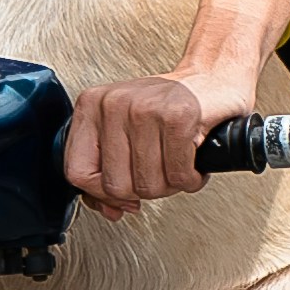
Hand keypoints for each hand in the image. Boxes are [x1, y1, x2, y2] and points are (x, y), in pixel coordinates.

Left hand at [65, 73, 217, 215]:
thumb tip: (109, 209)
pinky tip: (192, 164)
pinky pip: (178, 176)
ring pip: (148, 185)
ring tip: (176, 165)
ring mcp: (144, 108)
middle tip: (158, 174)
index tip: (121, 194)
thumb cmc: (168, 108)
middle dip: (143, 191)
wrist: (212, 81)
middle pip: (115, 185)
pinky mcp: (178, 117)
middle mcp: (113, 104)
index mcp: (91, 106)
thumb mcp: (124, 131)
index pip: (77, 172)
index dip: (100, 195)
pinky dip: (190, 179)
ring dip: (170, 185)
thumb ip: (106, 171)